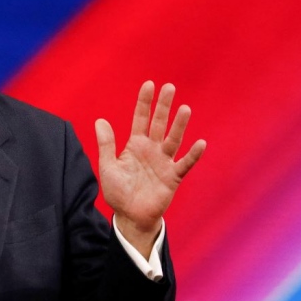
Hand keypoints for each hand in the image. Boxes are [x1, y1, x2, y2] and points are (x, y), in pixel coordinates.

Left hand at [95, 81, 205, 253]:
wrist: (130, 216)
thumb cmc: (119, 191)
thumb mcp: (108, 166)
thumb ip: (106, 144)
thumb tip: (100, 120)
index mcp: (135, 144)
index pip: (140, 119)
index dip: (144, 102)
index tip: (149, 84)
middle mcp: (152, 149)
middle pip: (159, 123)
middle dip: (163, 106)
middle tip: (169, 87)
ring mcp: (163, 162)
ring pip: (173, 139)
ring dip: (179, 125)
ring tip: (185, 109)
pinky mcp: (172, 177)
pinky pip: (184, 164)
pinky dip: (192, 155)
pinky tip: (200, 143)